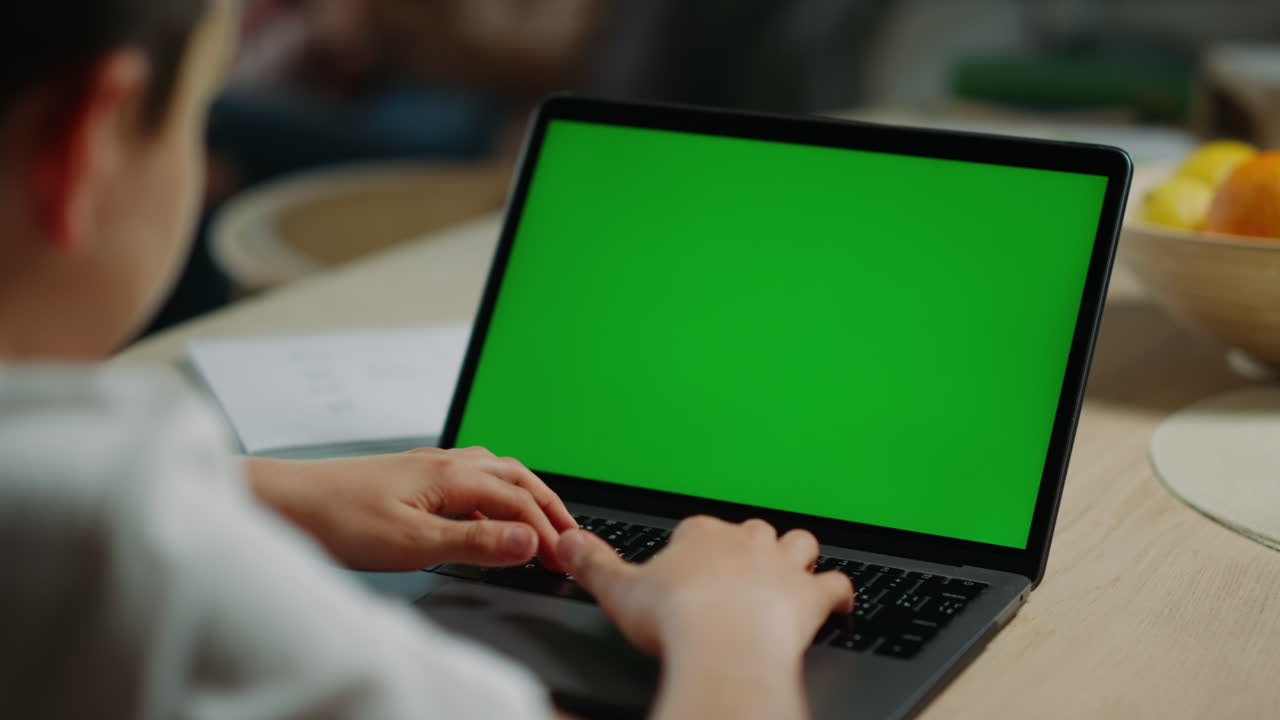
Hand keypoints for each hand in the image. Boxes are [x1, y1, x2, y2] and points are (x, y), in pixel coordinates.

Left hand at [247, 447, 577, 571]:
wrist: (287, 503)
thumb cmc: (338, 520)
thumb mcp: (414, 542)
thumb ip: (476, 542)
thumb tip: (529, 541)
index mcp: (452, 475)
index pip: (519, 500)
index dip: (548, 530)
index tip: (565, 558)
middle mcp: (446, 462)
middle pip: (516, 476)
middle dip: (548, 505)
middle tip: (570, 535)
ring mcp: (429, 466)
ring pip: (495, 472)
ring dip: (524, 494)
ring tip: (540, 520)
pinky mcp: (413, 476)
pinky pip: (471, 477)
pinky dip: (495, 494)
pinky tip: (486, 514)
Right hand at [557, 516, 852, 659]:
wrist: (723, 644)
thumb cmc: (675, 619)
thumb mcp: (618, 590)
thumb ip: (593, 564)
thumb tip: (565, 543)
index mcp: (700, 535)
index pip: (698, 529)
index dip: (694, 548)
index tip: (686, 567)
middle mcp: (745, 542)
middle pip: (753, 531)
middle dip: (749, 546)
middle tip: (738, 569)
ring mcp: (781, 567)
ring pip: (799, 544)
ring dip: (797, 556)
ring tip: (791, 570)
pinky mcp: (810, 597)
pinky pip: (836, 585)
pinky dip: (838, 594)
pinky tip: (837, 603)